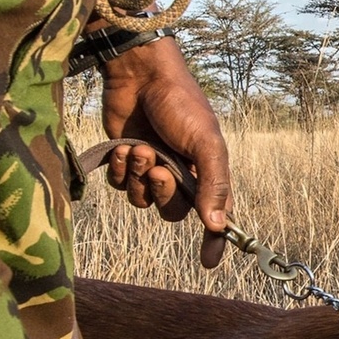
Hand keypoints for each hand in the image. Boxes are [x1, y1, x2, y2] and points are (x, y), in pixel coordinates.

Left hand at [99, 36, 233, 268]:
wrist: (139, 75)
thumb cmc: (180, 104)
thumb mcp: (206, 143)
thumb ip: (213, 184)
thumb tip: (218, 225)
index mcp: (206, 171)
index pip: (215, 214)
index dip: (214, 240)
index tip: (209, 263)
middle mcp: (181, 174)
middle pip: (172, 210)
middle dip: (162, 192)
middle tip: (158, 167)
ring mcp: (151, 168)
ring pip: (142, 201)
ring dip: (138, 178)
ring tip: (137, 150)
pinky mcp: (126, 161)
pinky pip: (121, 187)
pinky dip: (120, 172)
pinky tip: (122, 150)